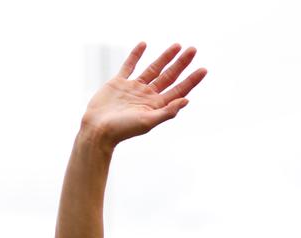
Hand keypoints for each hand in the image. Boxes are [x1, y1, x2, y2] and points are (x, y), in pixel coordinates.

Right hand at [81, 42, 206, 146]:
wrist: (97, 130)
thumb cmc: (123, 130)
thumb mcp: (148, 121)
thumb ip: (167, 111)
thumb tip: (187, 100)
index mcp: (157, 106)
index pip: (179, 89)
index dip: (192, 80)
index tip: (204, 69)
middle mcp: (148, 96)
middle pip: (169, 76)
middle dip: (181, 63)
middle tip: (193, 49)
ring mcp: (134, 88)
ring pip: (153, 69)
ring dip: (165, 57)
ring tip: (177, 45)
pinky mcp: (119, 83)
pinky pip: (129, 66)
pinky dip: (136, 55)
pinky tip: (144, 44)